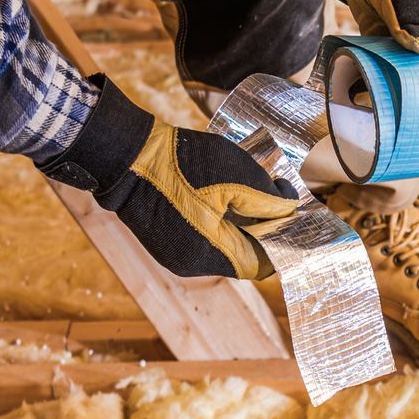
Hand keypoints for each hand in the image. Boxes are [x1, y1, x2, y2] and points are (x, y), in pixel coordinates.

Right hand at [41, 78, 299, 279]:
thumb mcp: (238, 175)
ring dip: (237, 230)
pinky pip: (200, 243)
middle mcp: (193, 263)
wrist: (126, 154)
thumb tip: (291, 210)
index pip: (261, 263)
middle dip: (259, 235)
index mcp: (212, 252)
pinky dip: (215, 227)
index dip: (280, 244)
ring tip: (243, 198)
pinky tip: (217, 201)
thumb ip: (270, 200)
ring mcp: (175, 255)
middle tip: (269, 205)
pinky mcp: (164, 244)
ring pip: (222, 251)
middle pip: (242, 259)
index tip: (291, 221)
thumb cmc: (182, 162)